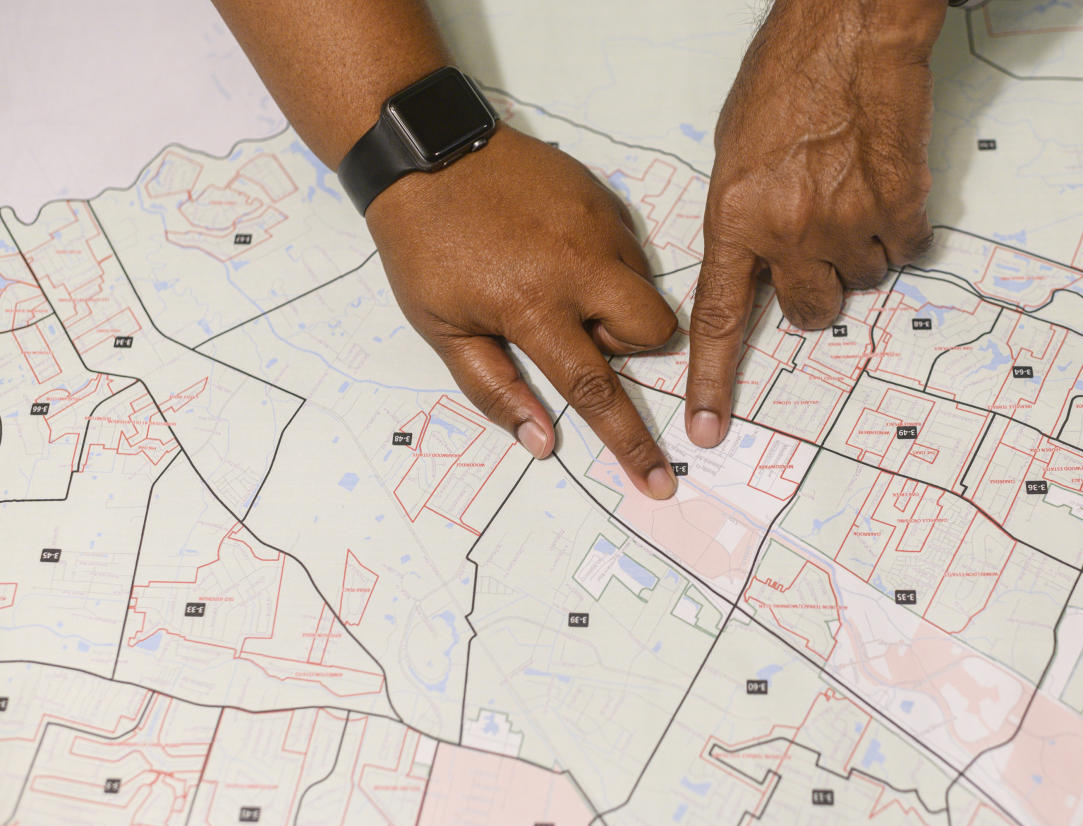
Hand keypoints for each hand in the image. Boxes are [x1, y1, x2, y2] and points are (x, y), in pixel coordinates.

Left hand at [367, 124, 679, 498]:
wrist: (425, 154)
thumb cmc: (424, 248)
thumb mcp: (441, 328)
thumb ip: (494, 388)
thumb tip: (542, 441)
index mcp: (533, 306)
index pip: (597, 390)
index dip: (631, 443)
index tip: (658, 480)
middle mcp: (578, 266)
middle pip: (654, 331)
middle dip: (632, 346)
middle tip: (580, 332)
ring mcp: (596, 225)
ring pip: (644, 287)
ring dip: (614, 304)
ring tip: (557, 285)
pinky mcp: (602, 196)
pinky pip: (631, 247)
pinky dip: (607, 264)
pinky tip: (560, 251)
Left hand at [685, 0, 946, 447]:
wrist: (846, 32)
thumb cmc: (786, 81)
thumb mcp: (735, 155)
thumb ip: (741, 219)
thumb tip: (753, 262)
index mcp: (735, 220)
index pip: (718, 318)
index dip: (713, 380)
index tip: (708, 428)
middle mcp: (787, 233)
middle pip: (808, 311)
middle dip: (815, 288)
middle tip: (818, 240)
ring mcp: (846, 224)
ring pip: (861, 280)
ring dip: (860, 249)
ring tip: (851, 189)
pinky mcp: (900, 208)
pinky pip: (907, 250)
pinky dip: (901, 226)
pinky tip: (885, 179)